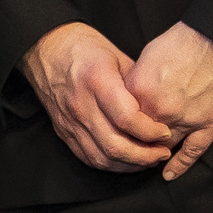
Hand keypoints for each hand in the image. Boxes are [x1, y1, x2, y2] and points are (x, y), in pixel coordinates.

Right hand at [23, 21, 171, 171]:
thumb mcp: (118, 57)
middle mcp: (81, 105)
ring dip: (130, 164)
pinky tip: (127, 160)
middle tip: (162, 151)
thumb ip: (137, 86)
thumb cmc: (85, 48)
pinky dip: (111, 164)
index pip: (127, 119)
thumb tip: (160, 111)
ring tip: (149, 159)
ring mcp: (70, 121)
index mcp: (96, 80)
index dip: (151, 131)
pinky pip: (88, 157)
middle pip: (115, 145)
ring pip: (102, 158)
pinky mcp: (64, 132)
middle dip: (145, 155)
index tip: (166, 131)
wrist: (46, 50)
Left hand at [129, 21, 212, 180]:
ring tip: (147, 160)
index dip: (116, 125)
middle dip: (131, 144)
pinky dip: (178, 166)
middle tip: (127, 150)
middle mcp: (159, 109)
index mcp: (139, 90)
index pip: (118, 118)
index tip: (113, 130)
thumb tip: (128, 97)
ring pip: (161, 148)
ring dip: (153, 155)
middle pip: (136, 137)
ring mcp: (185, 119)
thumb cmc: (186, 40)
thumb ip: (136, 80)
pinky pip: (191, 153)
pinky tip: (169, 174)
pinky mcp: (210, 124)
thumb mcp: (148, 55)